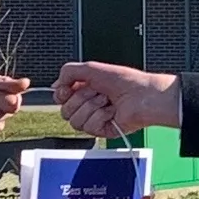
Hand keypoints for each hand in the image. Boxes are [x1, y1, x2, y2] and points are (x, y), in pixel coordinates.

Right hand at [55, 60, 180, 138]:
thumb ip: (68, 72)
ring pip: (74, 121)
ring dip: (91, 108)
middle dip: (80, 98)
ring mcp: (96, 118)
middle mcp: (89, 104)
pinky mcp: (103, 130)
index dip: (62, 93)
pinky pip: (89, 128)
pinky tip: (112, 112)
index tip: (68, 88)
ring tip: (106, 101)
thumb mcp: (91, 68)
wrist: (143, 96)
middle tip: (97, 92)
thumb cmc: (125, 81)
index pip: (61, 97)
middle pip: (65, 110)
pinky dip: (100, 117)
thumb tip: (56, 85)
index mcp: (85, 89)